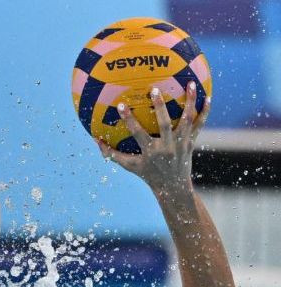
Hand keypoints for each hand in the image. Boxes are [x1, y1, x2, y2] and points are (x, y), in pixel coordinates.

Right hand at [96, 82, 209, 197]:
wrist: (173, 186)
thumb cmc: (147, 174)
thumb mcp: (129, 165)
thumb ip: (111, 154)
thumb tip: (96, 140)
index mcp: (150, 152)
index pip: (137, 133)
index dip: (129, 120)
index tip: (121, 106)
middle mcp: (167, 146)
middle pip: (165, 124)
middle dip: (160, 107)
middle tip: (154, 90)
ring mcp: (181, 143)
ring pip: (187, 119)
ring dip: (189, 101)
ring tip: (189, 83)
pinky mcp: (191, 141)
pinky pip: (199, 124)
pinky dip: (204, 111)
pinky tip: (207, 97)